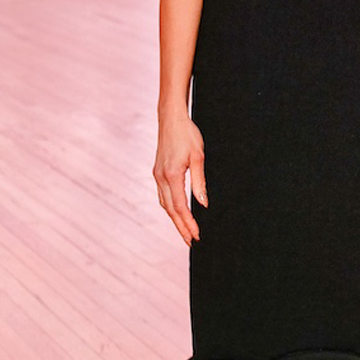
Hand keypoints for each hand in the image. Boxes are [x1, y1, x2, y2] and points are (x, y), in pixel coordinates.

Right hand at [153, 112, 207, 244]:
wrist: (171, 118)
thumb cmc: (187, 134)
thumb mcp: (199, 157)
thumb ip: (200, 182)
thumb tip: (203, 204)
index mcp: (171, 175)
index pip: (180, 207)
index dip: (188, 223)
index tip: (196, 235)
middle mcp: (161, 178)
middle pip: (170, 210)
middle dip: (181, 227)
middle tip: (191, 241)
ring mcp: (157, 175)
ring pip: (164, 204)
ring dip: (174, 219)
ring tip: (185, 231)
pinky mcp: (157, 172)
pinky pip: (163, 195)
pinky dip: (170, 207)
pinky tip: (177, 212)